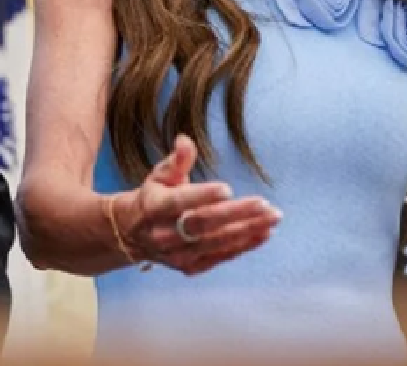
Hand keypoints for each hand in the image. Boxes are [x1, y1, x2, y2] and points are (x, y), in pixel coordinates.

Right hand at [113, 135, 279, 275]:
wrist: (134, 233)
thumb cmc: (155, 196)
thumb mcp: (160, 174)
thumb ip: (176, 160)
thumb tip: (185, 140)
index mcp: (154, 206)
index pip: (179, 202)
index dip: (202, 196)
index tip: (227, 189)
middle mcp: (163, 234)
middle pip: (202, 224)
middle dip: (235, 214)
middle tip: (264, 204)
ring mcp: (177, 254)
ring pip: (215, 243)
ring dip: (247, 231)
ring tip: (272, 218)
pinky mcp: (189, 266)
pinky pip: (220, 257)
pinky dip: (244, 246)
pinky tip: (264, 234)